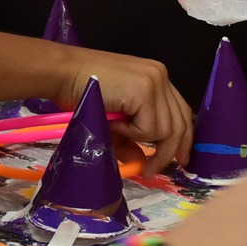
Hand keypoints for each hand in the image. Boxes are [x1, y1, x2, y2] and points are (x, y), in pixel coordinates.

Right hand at [54, 50, 192, 172]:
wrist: (63, 75)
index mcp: (156, 78)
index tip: (180, 160)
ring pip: (166, 129)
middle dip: (170, 151)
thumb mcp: (113, 121)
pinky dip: (131, 133)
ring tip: (116, 130)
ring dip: (140, 139)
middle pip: (180, 123)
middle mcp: (161, 76)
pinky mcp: (145, 90)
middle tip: (152, 170)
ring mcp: (155, 81)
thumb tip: (142, 164)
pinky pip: (150, 127)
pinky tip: (114, 122)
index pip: (181, 113)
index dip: (183, 139)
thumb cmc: (81, 93)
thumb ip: (130, 141)